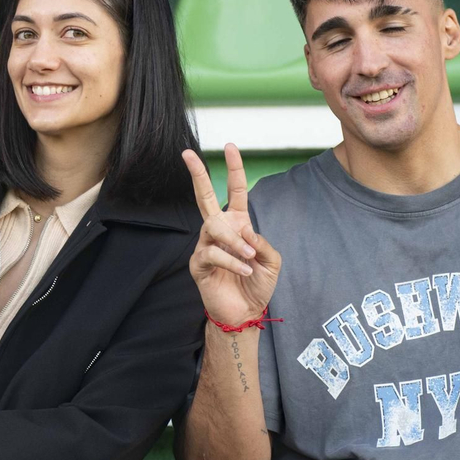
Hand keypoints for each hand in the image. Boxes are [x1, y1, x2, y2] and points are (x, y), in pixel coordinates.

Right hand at [182, 144, 281, 326]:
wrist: (245, 313)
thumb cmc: (257, 284)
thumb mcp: (271, 261)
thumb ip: (261, 242)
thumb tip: (243, 231)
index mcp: (237, 223)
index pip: (234, 190)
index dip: (234, 168)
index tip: (230, 146)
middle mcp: (218, 230)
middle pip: (203, 196)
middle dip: (197, 174)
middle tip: (187, 154)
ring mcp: (206, 245)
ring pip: (213, 227)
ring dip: (234, 242)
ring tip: (249, 258)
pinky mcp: (198, 263)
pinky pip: (212, 253)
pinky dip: (231, 261)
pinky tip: (243, 269)